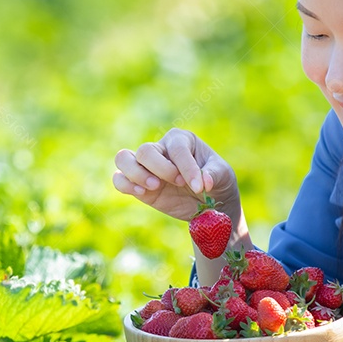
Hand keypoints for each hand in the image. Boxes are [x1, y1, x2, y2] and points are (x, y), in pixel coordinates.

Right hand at [113, 128, 238, 221]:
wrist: (208, 201)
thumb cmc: (216, 180)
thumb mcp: (222, 174)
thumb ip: (214, 174)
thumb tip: (204, 182)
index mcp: (181, 140)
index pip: (176, 148)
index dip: (187, 167)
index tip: (200, 187)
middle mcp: (160, 149)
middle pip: (145, 151)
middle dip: (160, 168)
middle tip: (178, 183)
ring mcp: (146, 167)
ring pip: (123, 159)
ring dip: (136, 174)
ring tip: (155, 187)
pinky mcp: (137, 184)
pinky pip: (119, 179)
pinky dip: (125, 185)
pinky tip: (142, 193)